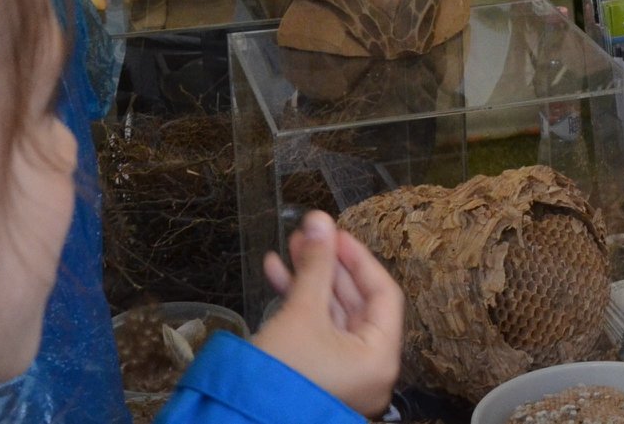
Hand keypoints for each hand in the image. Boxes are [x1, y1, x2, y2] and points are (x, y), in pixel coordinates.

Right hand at [252, 210, 404, 415]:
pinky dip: (299, 305)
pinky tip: (274, 274)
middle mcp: (369, 368)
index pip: (383, 293)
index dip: (358, 258)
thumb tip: (319, 218)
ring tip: (286, 248)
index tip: (334, 233)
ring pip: (332, 315)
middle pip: (356, 303)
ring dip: (309, 281)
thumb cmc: (282, 370)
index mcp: (381, 356)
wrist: (240, 423)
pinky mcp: (318, 377)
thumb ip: (315, 263)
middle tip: (305, 236)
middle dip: (327, 266)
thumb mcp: (301, 311)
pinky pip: (316, 333)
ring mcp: (344, 375)